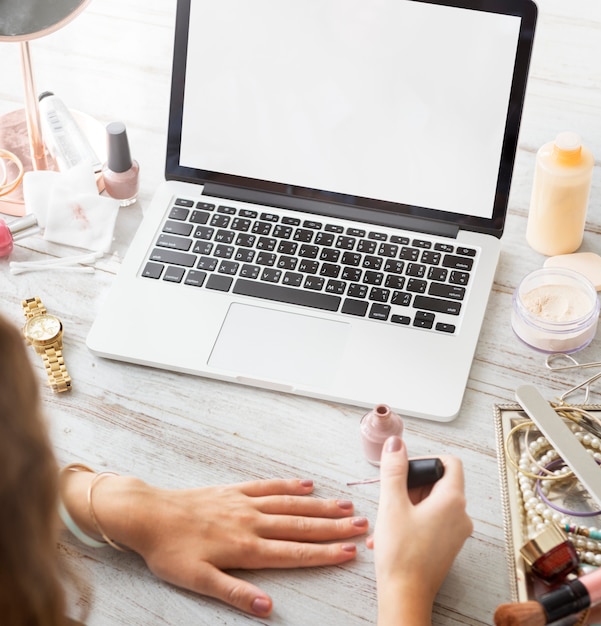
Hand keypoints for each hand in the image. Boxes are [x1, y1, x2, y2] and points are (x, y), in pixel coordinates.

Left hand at [61, 472, 367, 616]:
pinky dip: (289, 485)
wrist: (149, 514)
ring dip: (318, 506)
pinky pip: (267, 485)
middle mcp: (251, 521)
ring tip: (344, 506)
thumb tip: (268, 607)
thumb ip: (234, 593)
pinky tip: (306, 485)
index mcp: (245, 547)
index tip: (349, 552)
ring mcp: (244, 502)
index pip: (293, 552)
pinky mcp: (234, 490)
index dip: (324, 553)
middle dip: (332, 527)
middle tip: (360, 524)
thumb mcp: (197, 581)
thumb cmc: (170, 551)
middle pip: (299, 525)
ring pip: (289, 504)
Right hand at [366, 436, 472, 624]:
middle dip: (412, 485)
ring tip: (388, 517)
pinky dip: (413, 519)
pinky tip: (391, 532)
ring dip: (408, 503)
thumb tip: (396, 444)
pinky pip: (432, 521)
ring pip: (433, 502)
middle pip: (439, 482)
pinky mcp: (447, 546)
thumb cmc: (401, 554)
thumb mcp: (392, 504)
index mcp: (453, 500)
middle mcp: (461, 515)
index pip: (449, 462)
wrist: (404, 596)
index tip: (405, 470)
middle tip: (392, 496)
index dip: (425, 460)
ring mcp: (456, 532)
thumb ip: (394, 469)